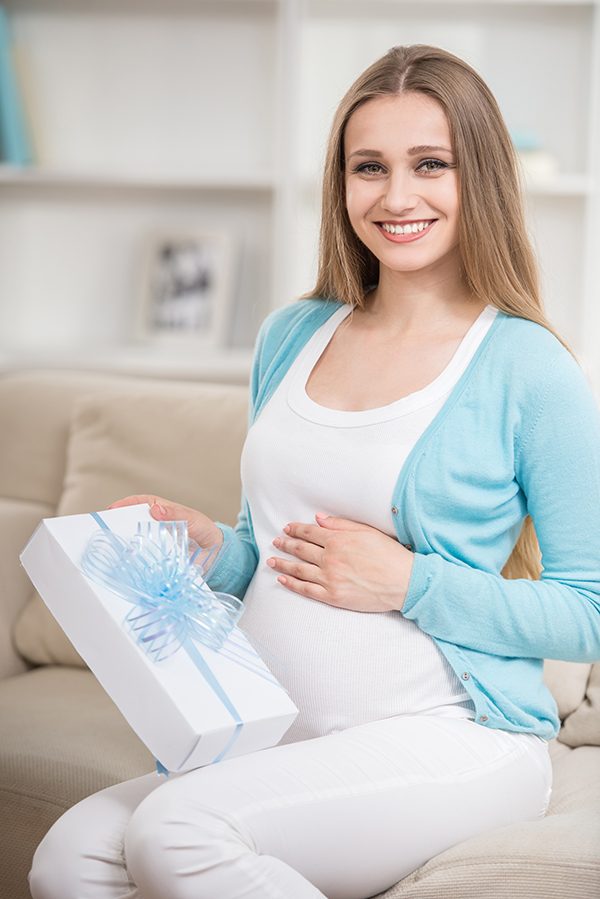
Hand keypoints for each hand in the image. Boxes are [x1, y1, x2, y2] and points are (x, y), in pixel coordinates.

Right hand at [109, 495, 223, 555]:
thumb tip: (156, 509)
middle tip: (107, 528)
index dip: (126, 505)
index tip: (114, 509)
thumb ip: (177, 514)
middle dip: (119, 524)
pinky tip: (129, 561)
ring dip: (125, 542)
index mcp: (163, 511)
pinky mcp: (158, 559)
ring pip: (136, 540)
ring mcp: (156, 542)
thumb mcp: (194, 520)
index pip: (141, 504)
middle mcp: (156, 526)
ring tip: (114, 544)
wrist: (217, 554)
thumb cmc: (205, 531)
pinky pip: (144, 557)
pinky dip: (136, 559)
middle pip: (133, 522)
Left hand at [266, 512, 413, 611]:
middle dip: (285, 544)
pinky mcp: (332, 596)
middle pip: (300, 549)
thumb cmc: (389, 555)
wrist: (404, 582)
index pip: (309, 533)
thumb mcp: (366, 531)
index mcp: (337, 540)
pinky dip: (291, 583)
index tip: (286, 528)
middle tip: (276, 542)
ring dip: (282, 563)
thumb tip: (318, 518)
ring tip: (271, 559)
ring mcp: (329, 578)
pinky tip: (282, 578)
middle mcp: (330, 558)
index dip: (295, 530)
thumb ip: (339, 524)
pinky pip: (306, 589)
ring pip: (298, 569)